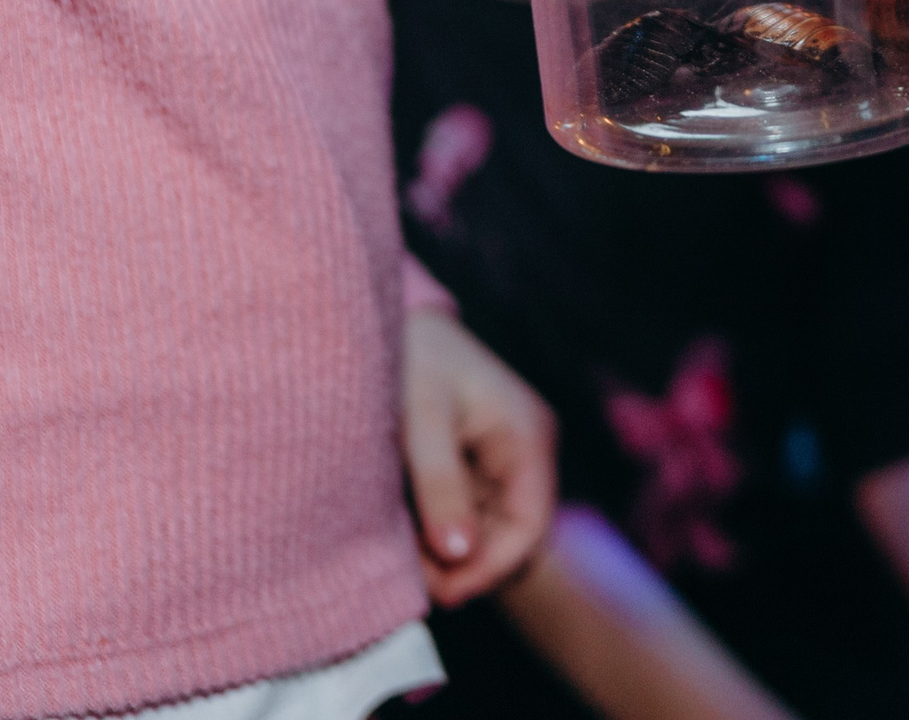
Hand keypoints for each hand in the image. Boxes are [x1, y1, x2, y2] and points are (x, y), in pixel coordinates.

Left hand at [402, 306, 557, 605]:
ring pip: (489, 529)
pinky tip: (405, 521)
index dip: (489, 569)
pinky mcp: (478, 461)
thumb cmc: (409, 357)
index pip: (529, 527)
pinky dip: (441, 527)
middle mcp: (527, 449)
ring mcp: (505, 457)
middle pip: (511, 535)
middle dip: (465, 562)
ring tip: (401, 543)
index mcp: (528, 436)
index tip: (439, 591)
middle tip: (409, 571)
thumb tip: (459, 555)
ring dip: (450, 547)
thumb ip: (441, 486)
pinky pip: (470, 512)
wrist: (379, 318)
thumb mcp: (419, 421)